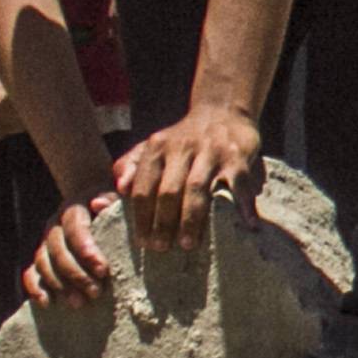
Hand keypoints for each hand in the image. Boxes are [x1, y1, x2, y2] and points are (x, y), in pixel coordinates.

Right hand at [25, 198, 115, 306]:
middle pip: (57, 250)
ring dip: (59, 285)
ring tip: (79, 303)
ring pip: (43, 263)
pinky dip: (36, 288)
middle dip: (76, 274)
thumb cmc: (114, 209)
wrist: (97, 207)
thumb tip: (98, 203)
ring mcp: (45, 242)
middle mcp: (55, 224)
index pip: (74, 228)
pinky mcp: (41, 259)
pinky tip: (47, 303)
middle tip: (95, 293)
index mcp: (73, 208)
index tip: (103, 270)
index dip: (86, 250)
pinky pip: (30, 273)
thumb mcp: (118, 201)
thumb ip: (112, 200)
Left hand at [113, 101, 263, 256]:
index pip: (143, 186)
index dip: (141, 217)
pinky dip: (243, 204)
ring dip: (191, 219)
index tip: (142, 242)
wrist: (222, 109)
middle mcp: (183, 147)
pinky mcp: (237, 155)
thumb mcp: (152, 148)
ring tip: (188, 244)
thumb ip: (128, 169)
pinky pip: (239, 183)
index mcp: (157, 148)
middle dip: (163, 222)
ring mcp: (211, 151)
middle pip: (168, 190)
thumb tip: (110, 195)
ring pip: (197, 188)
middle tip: (162, 248)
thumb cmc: (183, 140)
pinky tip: (247, 225)